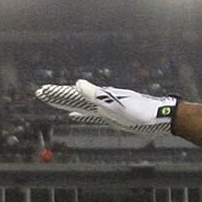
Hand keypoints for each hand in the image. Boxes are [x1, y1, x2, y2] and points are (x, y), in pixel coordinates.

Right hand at [35, 80, 173, 133]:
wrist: (160, 118)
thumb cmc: (139, 111)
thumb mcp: (116, 103)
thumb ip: (95, 94)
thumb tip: (76, 83)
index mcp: (99, 96)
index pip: (73, 93)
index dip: (58, 92)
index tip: (43, 90)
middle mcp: (100, 100)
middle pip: (74, 97)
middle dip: (58, 95)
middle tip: (41, 92)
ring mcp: (105, 109)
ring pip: (80, 105)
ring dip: (66, 103)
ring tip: (53, 100)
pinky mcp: (111, 117)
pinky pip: (90, 115)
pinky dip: (80, 115)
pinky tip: (74, 116)